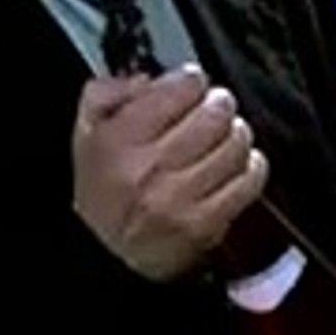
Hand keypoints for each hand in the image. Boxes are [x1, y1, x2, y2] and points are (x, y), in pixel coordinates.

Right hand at [71, 64, 268, 280]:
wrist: (104, 256)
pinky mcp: (206, 224)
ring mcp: (181, 198)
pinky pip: (249, 180)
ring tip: (221, 139)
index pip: (181, 87)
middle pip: (216, 111)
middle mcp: (150, 168)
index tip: (190, 85)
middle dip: (217, 105)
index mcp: (119, 139)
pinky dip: (248, 168)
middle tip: (211, 110)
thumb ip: (110, 91)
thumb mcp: (86, 132)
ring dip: (234, 135)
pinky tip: (232, 167)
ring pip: (237, 142)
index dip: (191, 81)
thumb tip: (148, 77)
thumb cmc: (102, 190)